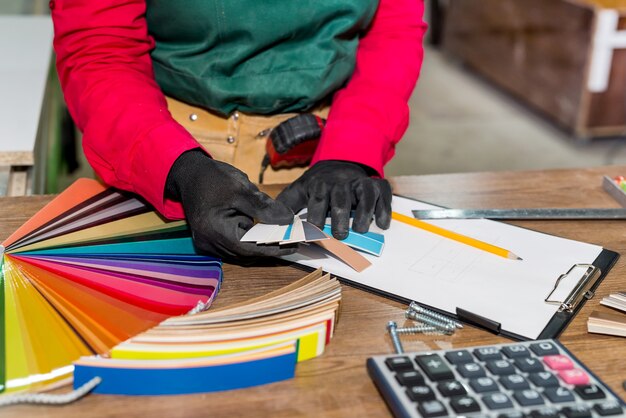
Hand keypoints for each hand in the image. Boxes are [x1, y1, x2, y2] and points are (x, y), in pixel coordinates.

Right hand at [166, 150, 295, 260]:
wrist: (190, 174)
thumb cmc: (213, 178)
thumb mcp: (241, 188)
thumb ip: (264, 207)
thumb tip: (288, 220)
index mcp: (214, 229)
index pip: (250, 248)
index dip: (273, 249)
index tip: (294, 245)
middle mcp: (208, 242)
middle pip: (245, 253)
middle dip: (269, 248)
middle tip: (293, 241)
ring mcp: (207, 243)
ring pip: (240, 253)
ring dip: (260, 246)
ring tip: (282, 237)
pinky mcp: (209, 241)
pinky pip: (233, 247)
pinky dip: (249, 242)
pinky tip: (263, 234)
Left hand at [277, 160, 391, 238]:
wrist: (340, 163)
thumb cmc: (318, 185)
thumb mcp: (299, 191)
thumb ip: (286, 205)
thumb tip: (273, 220)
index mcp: (320, 184)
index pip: (317, 199)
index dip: (315, 216)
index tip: (313, 231)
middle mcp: (341, 182)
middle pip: (341, 198)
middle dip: (340, 217)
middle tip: (339, 235)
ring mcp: (360, 183)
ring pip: (365, 194)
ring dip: (364, 213)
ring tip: (360, 230)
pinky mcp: (377, 186)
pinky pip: (383, 195)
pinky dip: (384, 208)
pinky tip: (381, 223)